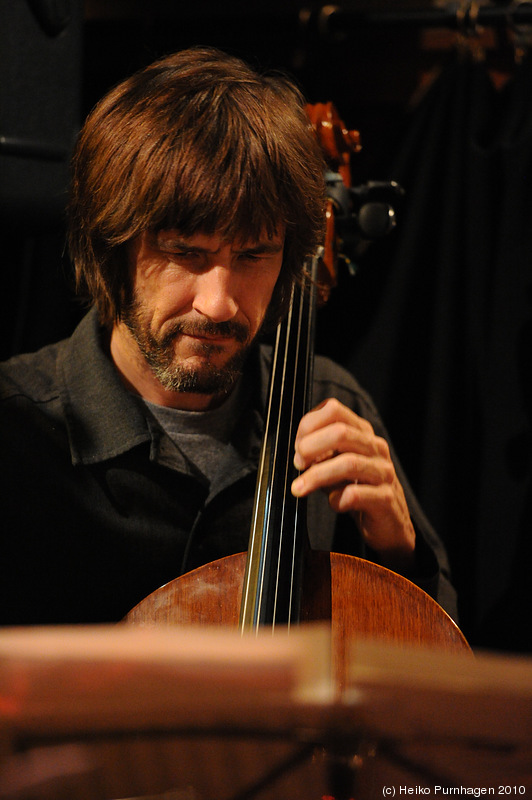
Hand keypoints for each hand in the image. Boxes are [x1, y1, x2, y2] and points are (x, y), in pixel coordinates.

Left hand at [291, 398, 415, 571]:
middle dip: (311, 447)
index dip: (308, 425)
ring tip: (299, 488)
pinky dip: (338, 499)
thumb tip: (298, 452)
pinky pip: (357, 494)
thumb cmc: (356, 489)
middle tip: (297, 464)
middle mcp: (375, 447)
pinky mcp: (385, 498)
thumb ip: (319, 453)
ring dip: (317, 475)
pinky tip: (334, 503)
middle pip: (341, 433)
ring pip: (349, 463)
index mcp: (362, 433)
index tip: (296, 446)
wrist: (388, 523)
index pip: (334, 410)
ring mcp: (383, 472)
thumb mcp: (334, 464)